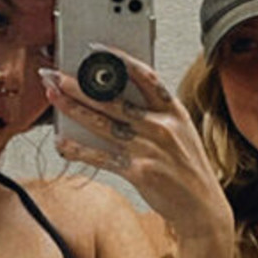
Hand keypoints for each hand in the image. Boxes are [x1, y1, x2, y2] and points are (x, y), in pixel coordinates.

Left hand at [42, 52, 232, 241]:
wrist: (202, 207)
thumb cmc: (189, 169)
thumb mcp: (182, 133)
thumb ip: (155, 114)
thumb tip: (118, 97)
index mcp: (174, 112)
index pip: (146, 76)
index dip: (120, 60)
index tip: (97, 50)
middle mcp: (162, 127)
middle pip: (114, 100)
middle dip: (81, 86)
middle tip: (58, 75)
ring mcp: (149, 149)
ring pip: (103, 124)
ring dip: (74, 109)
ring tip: (55, 97)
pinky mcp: (138, 172)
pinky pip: (101, 157)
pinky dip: (79, 151)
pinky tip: (63, 143)